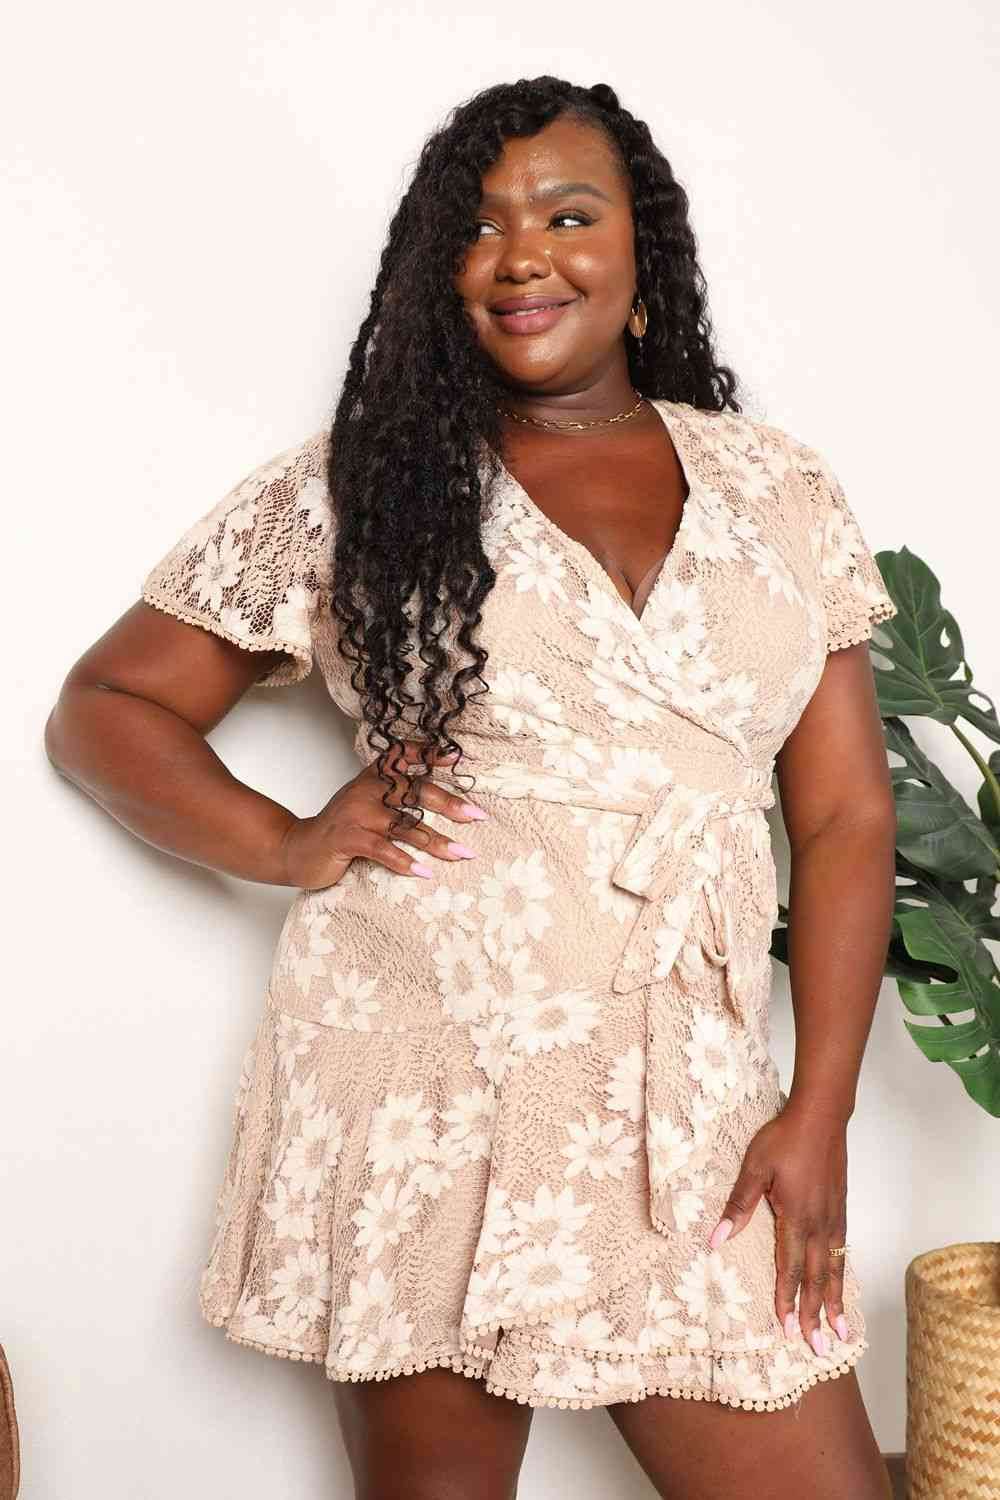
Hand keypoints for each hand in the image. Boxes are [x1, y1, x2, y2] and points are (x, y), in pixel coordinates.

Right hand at [278, 738, 487, 890]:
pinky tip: (424, 873)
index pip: (401, 756)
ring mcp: (356, 813)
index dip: (428, 753)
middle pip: (413, 791)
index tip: (455, 756)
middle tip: (476, 816)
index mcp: (372, 777)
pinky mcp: (347, 838)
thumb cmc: (342, 829)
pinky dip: (405, 862)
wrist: (298, 848)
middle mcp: (365, 789)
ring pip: (404, 825)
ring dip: (437, 842)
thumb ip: (395, 796)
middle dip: (448, 804)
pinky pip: (383, 849)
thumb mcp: (366, 803)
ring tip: (461, 853)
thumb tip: (442, 800)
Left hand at [706, 1099, 852, 1358]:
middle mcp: (818, 1224)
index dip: (787, 1301)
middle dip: (816, 1316)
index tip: (787, 1331)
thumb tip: (715, 1239)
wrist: (821, 1116)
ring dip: (835, 1302)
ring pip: (834, 1269)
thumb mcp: (754, 1167)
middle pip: (816, 1279)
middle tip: (819, 1349)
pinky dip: (843, 1275)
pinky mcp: (840, 1208)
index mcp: (795, 1218)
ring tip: (841, 1332)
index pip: (789, 1269)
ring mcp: (833, 1218)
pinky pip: (842, 1251)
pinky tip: (842, 1285)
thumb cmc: (784, 1138)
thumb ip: (738, 1205)